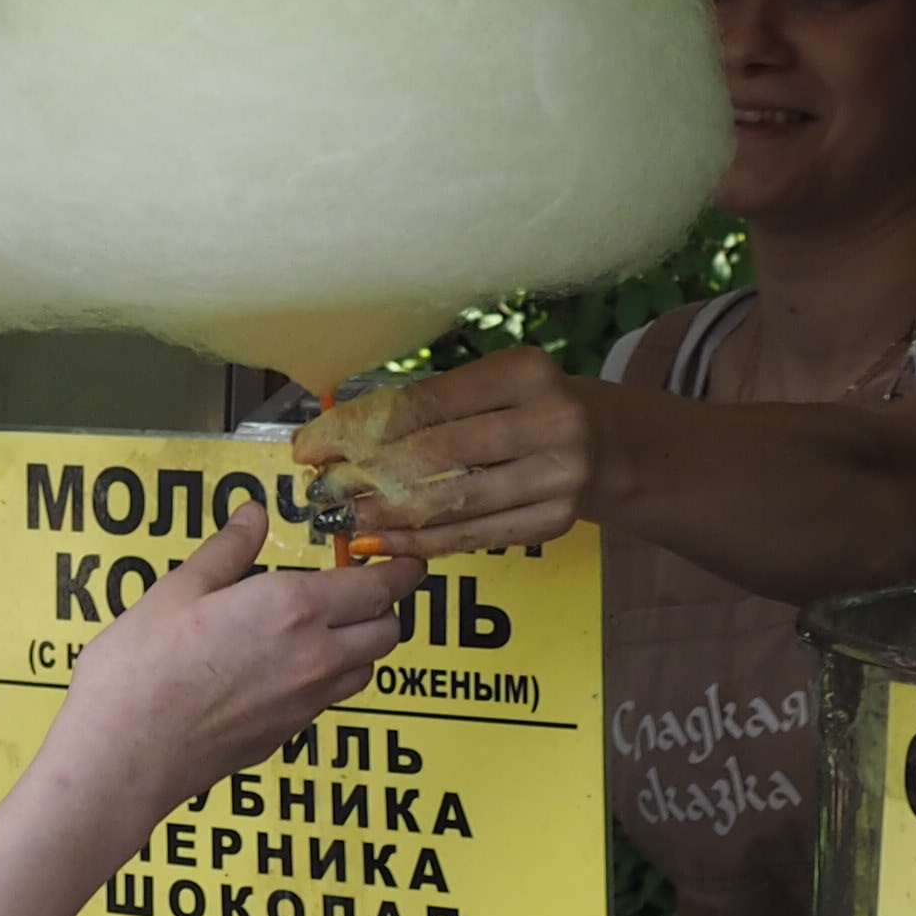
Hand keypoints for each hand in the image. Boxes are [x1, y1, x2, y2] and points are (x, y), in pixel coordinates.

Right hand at [45, 489, 420, 824]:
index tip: (409, 561)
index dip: (401, 571)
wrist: (126, 756)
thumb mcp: (177, 590)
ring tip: (330, 628)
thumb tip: (252, 516)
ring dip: (361, 646)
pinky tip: (287, 668)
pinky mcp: (287, 734)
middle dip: (386, 607)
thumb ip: (226, 551)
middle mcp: (313, 656)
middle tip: (364, 590)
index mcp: (291, 608)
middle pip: (387, 631)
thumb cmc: (141, 672)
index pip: (378, 586)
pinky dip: (328, 679)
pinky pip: (331, 700)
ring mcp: (305, 702)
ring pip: (367, 670)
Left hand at [296, 349, 599, 558]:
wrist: (605, 445)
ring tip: (342, 521)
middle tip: (320, 491)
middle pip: (437, 454)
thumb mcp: (489, 386)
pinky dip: (421, 542)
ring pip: (452, 502)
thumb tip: (337, 437)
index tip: (310, 446)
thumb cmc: (521, 409)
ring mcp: (557, 476)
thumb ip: (426, 405)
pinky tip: (381, 543)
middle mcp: (550, 421)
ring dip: (387, 516)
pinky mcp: (553, 521)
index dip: (360, 428)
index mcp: (524, 372)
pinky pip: (471, 536)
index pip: (425, 403)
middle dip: (366, 475)